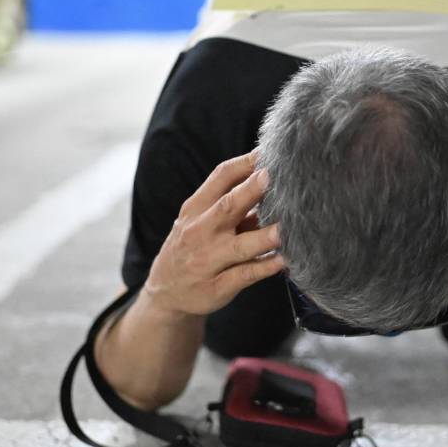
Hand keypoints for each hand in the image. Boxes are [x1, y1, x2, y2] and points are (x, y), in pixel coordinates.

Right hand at [142, 152, 284, 317]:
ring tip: (283, 230)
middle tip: (272, 177)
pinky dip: (263, 268)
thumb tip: (271, 178)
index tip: (269, 153)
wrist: (164, 294)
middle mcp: (200, 231)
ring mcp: (207, 260)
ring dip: (262, 237)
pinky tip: (282, 261)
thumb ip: (231, 201)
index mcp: (196, 208)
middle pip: (228, 206)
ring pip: (238, 246)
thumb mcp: (199, 219)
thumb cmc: (192, 246)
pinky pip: (243, 276)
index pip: (221, 177)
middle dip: (250, 191)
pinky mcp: (216, 288)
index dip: (246, 163)